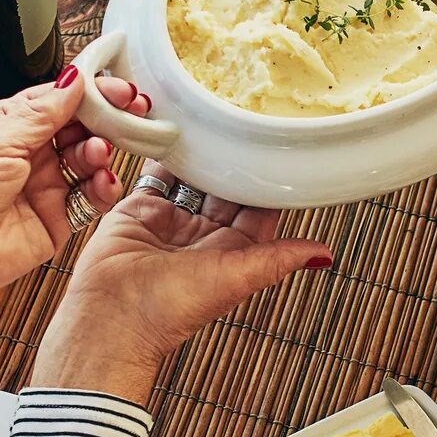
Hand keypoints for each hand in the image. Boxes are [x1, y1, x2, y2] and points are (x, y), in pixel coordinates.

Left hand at [0, 71, 124, 306]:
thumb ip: (42, 112)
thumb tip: (74, 80)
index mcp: (9, 124)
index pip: (59, 99)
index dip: (91, 92)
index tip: (119, 89)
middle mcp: (30, 152)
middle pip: (80, 127)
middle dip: (106, 119)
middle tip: (129, 113)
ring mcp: (45, 185)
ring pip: (89, 160)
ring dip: (100, 152)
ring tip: (97, 153)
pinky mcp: (58, 218)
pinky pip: (92, 197)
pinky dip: (104, 188)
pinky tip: (103, 182)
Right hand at [31, 89, 331, 401]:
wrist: (111, 317)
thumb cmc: (170, 309)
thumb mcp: (236, 278)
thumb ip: (278, 258)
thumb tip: (325, 253)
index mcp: (233, 253)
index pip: (260, 209)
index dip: (270, 182)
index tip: (282, 151)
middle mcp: (204, 236)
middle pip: (227, 188)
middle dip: (235, 161)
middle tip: (246, 122)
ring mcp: (171, 221)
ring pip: (193, 177)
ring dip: (201, 153)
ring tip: (212, 119)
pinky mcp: (139, 209)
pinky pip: (156, 174)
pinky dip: (163, 152)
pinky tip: (173, 130)